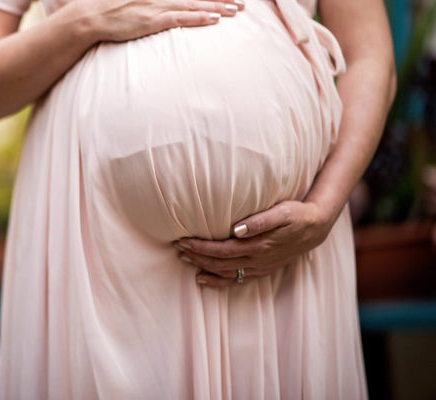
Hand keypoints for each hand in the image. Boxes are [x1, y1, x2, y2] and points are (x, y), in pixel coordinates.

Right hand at [80, 0, 244, 41]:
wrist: (94, 13)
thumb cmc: (112, 2)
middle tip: (241, 3)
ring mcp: (158, 3)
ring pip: (195, 3)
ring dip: (218, 7)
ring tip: (235, 12)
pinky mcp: (154, 19)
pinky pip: (183, 17)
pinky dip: (201, 17)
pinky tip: (215, 19)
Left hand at [172, 200, 335, 286]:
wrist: (316, 228)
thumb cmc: (296, 215)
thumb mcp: (282, 212)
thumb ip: (260, 221)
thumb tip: (236, 229)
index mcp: (259, 246)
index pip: (222, 250)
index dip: (201, 247)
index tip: (183, 240)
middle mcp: (257, 260)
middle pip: (219, 263)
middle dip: (196, 256)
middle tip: (177, 248)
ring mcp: (259, 268)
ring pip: (225, 273)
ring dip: (202, 268)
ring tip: (183, 260)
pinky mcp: (261, 270)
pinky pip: (235, 281)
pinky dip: (217, 281)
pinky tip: (201, 279)